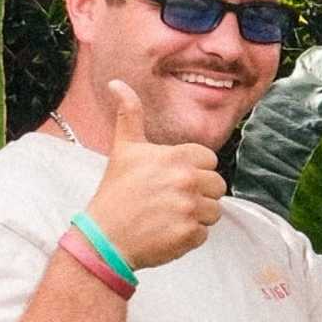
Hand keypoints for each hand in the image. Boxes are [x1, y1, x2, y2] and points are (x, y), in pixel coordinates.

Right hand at [82, 80, 226, 276]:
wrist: (104, 238)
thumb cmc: (116, 193)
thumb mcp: (124, 149)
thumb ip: (129, 114)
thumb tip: (116, 83)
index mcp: (178, 157)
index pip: (210, 160)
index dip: (194, 170)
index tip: (172, 179)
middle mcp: (187, 180)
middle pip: (217, 186)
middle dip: (198, 194)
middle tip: (170, 200)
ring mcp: (189, 208)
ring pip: (214, 211)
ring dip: (196, 216)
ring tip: (168, 216)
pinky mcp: (189, 234)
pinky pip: (204, 234)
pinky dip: (188, 236)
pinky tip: (167, 232)